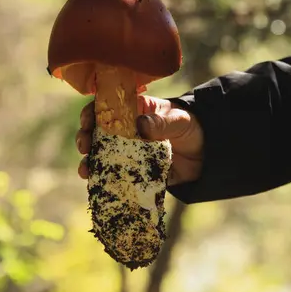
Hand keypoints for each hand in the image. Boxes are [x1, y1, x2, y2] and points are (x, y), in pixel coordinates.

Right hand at [76, 96, 203, 185]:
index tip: (86, 120)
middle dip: (84, 138)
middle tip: (83, 145)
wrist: (206, 154)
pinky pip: (115, 175)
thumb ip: (161, 122)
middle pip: (96, 132)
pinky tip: (96, 184)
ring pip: (100, 156)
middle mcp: (124, 131)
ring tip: (85, 170)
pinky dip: (103, 180)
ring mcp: (127, 152)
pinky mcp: (133, 172)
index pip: (105, 107)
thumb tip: (140, 125)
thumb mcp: (178, 120)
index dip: (91, 112)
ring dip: (89, 162)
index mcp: (132, 111)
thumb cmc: (190, 127)